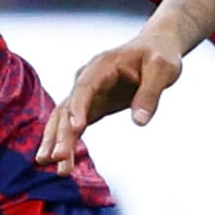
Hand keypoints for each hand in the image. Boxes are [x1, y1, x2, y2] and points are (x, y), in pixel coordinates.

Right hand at [36, 29, 185, 171]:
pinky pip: (72, 126)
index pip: (85, 87)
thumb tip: (140, 122)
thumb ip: (150, 94)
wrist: (154, 48)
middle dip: (61, 133)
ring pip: (64, 119)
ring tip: (51, 166)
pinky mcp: (91, 106)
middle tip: (57, 158)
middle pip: (68, 107)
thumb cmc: (159, 55)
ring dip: (57, 141)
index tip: (76, 127)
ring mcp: (86, 94)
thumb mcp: (163, 70)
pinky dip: (66, 142)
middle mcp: (87, 79)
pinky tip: (59, 162)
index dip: (78, 106)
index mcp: (102, 65)